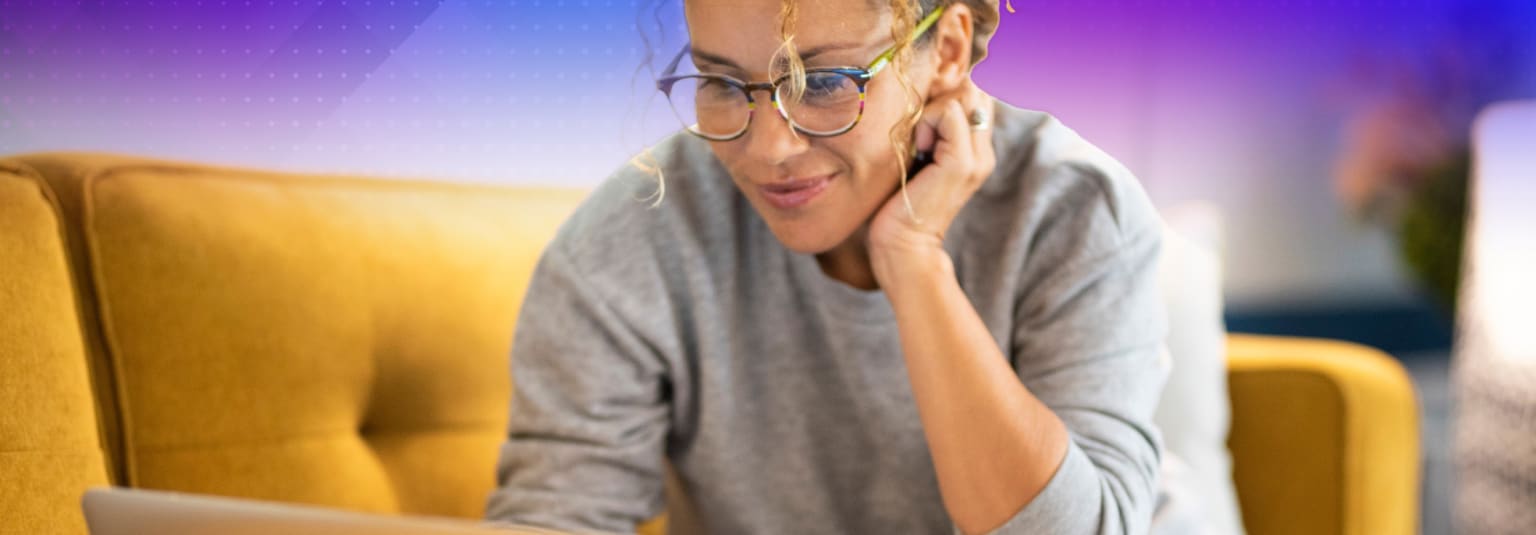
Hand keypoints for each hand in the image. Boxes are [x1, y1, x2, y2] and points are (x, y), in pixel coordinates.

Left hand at [868, 82, 996, 281]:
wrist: (902, 244)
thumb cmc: (898, 201)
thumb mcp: (916, 154)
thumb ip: (928, 127)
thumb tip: (925, 90)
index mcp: (976, 148)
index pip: (975, 93)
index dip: (947, 92)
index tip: (922, 120)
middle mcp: (983, 151)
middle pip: (972, 89)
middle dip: (939, 97)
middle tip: (918, 133)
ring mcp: (977, 157)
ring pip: (962, 95)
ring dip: (930, 110)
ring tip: (917, 145)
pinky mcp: (962, 162)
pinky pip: (948, 111)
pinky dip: (925, 122)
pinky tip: (916, 149)